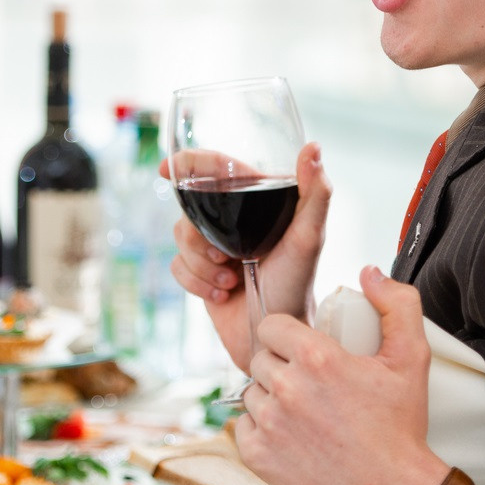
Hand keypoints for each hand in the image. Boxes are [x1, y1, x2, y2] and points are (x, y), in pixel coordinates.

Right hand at [166, 141, 329, 371]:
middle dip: (201, 234)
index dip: (191, 163)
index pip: (218, 170)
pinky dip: (197, 282)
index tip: (169, 168)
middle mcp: (233, 221)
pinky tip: (222, 293)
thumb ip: (315, 193)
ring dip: (203, 263)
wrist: (273, 337)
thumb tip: (313, 147)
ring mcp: (214, 247)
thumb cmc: (298, 285)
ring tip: (231, 279)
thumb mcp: (309, 237)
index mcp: (258, 203)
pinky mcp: (199, 274)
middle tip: (224, 256)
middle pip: (192, 206)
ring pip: (180, 236)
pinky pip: (177, 266)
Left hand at [241, 266, 443, 484]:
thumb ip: (397, 304)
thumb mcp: (412, 358)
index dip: (286, 333)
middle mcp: (287, 388)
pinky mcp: (259, 457)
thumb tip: (369, 273)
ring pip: (251, 393)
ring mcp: (269, 425)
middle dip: (281, 365)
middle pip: (260, 358)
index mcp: (317, 357)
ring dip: (270, 397)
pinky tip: (290, 435)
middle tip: (309, 383)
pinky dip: (261, 430)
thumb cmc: (401, 429)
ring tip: (302, 411)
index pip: (272, 325)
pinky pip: (243, 429)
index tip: (300, 346)